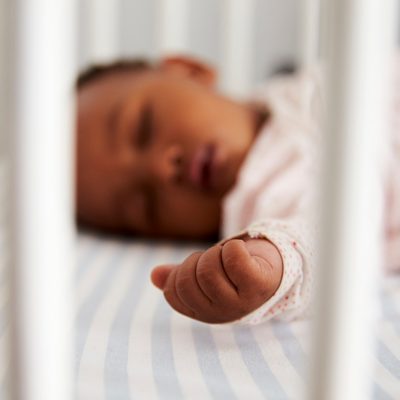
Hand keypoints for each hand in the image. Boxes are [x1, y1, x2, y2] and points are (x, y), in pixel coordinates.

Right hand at [151, 238, 282, 323]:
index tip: (198, 267)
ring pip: (209, 268)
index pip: (173, 293)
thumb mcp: (203, 273)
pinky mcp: (260, 284)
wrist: (272, 265)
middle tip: (216, 260)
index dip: (181, 271)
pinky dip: (233, 248)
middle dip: (198, 260)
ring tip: (231, 257)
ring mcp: (243, 301)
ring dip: (217, 253)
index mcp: (205, 312)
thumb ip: (180, 275)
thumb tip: (154, 275)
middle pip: (189, 280)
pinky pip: (234, 258)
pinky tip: (242, 252)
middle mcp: (223, 313)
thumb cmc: (233, 270)